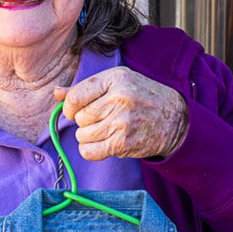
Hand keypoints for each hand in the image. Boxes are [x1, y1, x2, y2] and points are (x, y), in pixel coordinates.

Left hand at [55, 67, 188, 160]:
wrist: (176, 119)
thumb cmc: (144, 98)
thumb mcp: (119, 82)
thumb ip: (86, 88)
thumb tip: (56, 93)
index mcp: (116, 79)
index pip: (76, 96)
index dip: (69, 107)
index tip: (75, 111)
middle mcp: (119, 99)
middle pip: (79, 117)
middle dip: (85, 122)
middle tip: (102, 120)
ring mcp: (121, 122)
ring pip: (82, 135)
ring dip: (89, 136)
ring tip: (107, 131)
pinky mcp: (123, 143)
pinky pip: (89, 152)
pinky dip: (91, 150)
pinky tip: (104, 144)